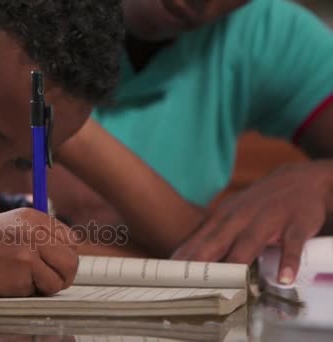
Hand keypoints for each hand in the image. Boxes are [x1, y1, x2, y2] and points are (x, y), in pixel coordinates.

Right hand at [0, 208, 78, 296]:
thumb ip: (34, 237)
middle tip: (43, 282)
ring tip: (26, 283)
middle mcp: (35, 228)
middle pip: (72, 258)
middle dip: (61, 275)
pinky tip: (10, 284)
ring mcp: (30, 247)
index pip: (70, 239)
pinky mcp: (23, 267)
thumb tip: (59, 257)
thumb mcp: (6, 228)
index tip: (50, 267)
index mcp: (33, 216)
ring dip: (49, 286)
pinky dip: (31, 293)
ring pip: (64, 275)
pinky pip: (44, 289)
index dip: (62, 257)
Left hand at [172, 162, 332, 283]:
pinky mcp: (295, 224)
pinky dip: (288, 261)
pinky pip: (291, 245)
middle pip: (217, 242)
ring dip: (238, 262)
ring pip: (249, 243)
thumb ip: (210, 237)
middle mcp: (241, 218)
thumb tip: (183, 260)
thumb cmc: (257, 204)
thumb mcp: (230, 214)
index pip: (197, 241)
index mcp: (222, 218)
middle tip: (188, 284)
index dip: (183, 259)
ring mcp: (268, 220)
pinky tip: (284, 278)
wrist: (300, 179)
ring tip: (229, 287)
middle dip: (200, 262)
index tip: (168, 276)